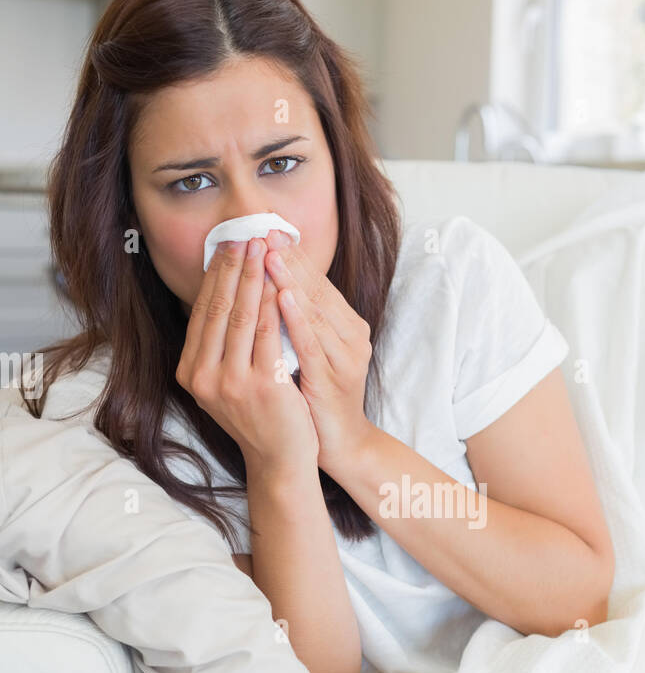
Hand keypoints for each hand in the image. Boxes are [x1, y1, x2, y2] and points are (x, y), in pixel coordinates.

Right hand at [176, 233, 318, 481]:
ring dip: (256, 277)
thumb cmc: (260, 416)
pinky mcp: (262, 386)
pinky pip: (271, 334)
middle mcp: (204, 378)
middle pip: (220, 309)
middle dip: (235, 268)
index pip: (202, 313)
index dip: (217, 276)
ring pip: (244, 316)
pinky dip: (276, 303)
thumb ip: (221, 346)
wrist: (280, 460)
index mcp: (191, 373)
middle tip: (246, 234)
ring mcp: (231, 383)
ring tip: (265, 247)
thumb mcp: (228, 381)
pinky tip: (283, 280)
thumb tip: (224, 291)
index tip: (229, 246)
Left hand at [263, 239, 373, 479]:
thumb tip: (268, 285)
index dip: (292, 255)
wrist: (341, 444)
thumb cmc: (318, 397)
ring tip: (269, 253)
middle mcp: (351, 336)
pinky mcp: (334, 377)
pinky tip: (281, 297)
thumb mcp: (308, 351)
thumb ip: (296, 321)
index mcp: (347, 325)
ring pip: (315, 311)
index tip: (268, 229)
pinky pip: (313, 343)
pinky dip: (297, 318)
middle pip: (317, 289)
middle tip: (264, 229)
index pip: (317, 282)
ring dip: (290, 280)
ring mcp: (345, 356)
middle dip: (288, 259)